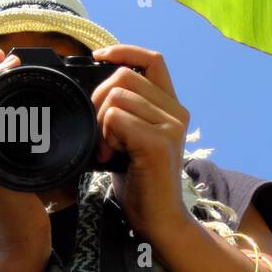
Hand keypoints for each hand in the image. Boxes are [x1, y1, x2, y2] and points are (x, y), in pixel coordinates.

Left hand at [90, 44, 198, 245]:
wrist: (159, 220)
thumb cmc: (140, 181)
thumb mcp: (132, 138)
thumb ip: (124, 112)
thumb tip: (95, 90)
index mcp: (171, 106)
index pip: (152, 58)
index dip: (123, 50)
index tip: (97, 57)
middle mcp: (176, 111)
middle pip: (124, 76)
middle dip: (98, 98)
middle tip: (98, 132)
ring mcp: (170, 126)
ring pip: (116, 98)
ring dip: (100, 124)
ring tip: (106, 151)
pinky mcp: (158, 142)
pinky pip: (117, 118)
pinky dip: (105, 136)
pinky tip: (110, 158)